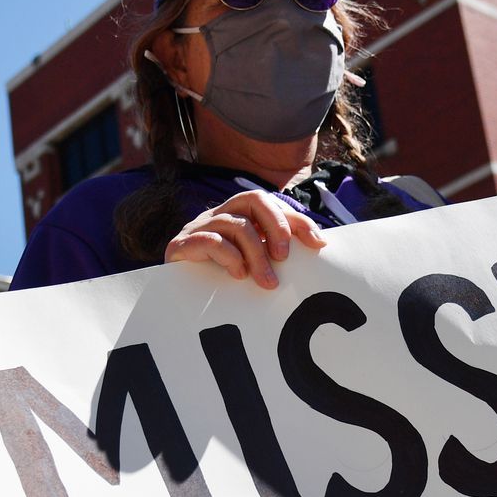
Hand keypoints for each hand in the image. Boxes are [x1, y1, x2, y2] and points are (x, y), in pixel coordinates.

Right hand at [164, 192, 324, 288]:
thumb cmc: (221, 279)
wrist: (175, 296)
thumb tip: (321, 242)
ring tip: (267, 282)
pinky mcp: (182, 245)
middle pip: (254, 200)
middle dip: (276, 226)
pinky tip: (238, 275)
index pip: (271, 204)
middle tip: (284, 258)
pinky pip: (211, 241)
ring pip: (237, 224)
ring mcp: (199, 227)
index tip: (317, 244)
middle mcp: (220, 215)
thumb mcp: (254, 262)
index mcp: (238, 215)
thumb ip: (279, 250)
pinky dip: (230, 257)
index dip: (297, 221)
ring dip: (257, 255)